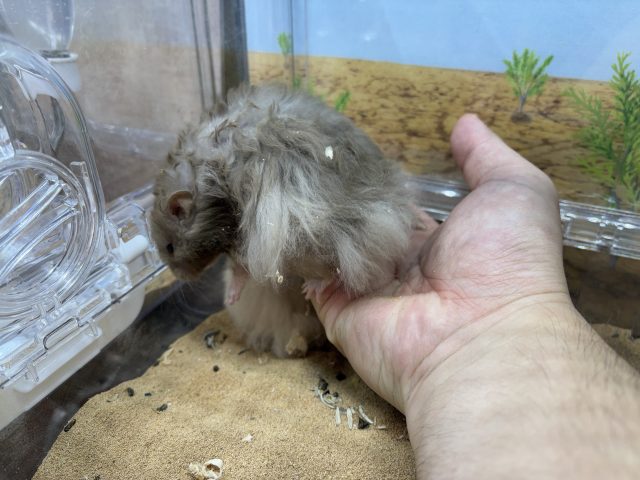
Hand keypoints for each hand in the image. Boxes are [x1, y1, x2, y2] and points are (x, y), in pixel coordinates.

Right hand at [308, 113, 569, 411]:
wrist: (483, 336)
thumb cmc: (506, 260)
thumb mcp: (515, 191)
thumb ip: (488, 157)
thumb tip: (464, 122)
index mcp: (437, 241)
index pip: (395, 204)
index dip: (377, 177)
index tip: (351, 146)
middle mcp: (398, 266)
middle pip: (358, 223)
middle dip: (339, 194)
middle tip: (310, 154)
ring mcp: (365, 289)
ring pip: (329, 245)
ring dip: (314, 216)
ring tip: (284, 172)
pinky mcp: (337, 310)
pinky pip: (308, 276)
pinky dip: (297, 250)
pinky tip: (282, 213)